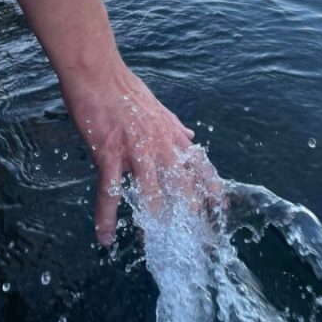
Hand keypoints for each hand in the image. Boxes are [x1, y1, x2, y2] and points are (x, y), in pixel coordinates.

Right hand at [60, 57, 195, 246]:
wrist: (100, 76)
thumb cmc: (128, 91)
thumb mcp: (160, 109)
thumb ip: (175, 127)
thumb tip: (190, 135)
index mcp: (173, 135)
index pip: (200, 165)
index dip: (212, 187)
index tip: (221, 208)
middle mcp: (161, 146)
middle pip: (182, 186)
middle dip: (189, 214)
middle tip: (194, 238)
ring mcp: (137, 151)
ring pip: (150, 194)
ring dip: (152, 223)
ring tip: (155, 246)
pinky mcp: (110, 155)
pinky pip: (110, 192)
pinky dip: (107, 217)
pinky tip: (105, 237)